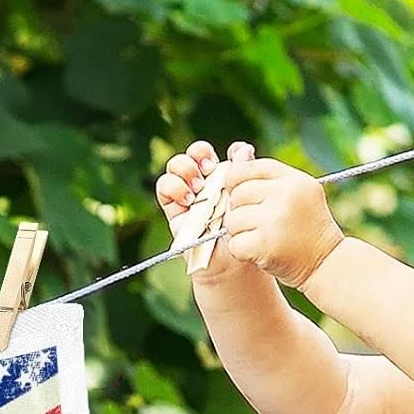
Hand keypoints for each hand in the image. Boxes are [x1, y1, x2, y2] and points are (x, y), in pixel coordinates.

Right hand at [155, 138, 254, 281]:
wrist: (233, 264)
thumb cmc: (245, 235)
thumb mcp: (249, 203)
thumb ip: (245, 176)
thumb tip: (243, 149)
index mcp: (226, 178)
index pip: (220, 153)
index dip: (225, 150)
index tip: (235, 157)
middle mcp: (206, 183)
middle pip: (195, 154)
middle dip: (199, 152)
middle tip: (209, 166)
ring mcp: (189, 195)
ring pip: (177, 166)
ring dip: (185, 168)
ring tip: (199, 185)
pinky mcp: (174, 209)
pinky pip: (164, 188)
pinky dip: (172, 185)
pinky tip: (188, 198)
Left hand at [223, 154, 345, 288]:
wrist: (326, 264)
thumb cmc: (307, 228)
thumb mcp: (297, 193)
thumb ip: (267, 176)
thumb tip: (237, 151)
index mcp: (293, 180)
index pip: (248, 169)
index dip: (236, 180)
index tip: (239, 194)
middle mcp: (285, 195)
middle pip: (237, 194)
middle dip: (239, 210)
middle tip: (256, 223)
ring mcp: (275, 220)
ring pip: (232, 220)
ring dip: (239, 233)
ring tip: (260, 238)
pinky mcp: (266, 244)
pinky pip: (235, 243)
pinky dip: (241, 251)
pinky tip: (258, 253)